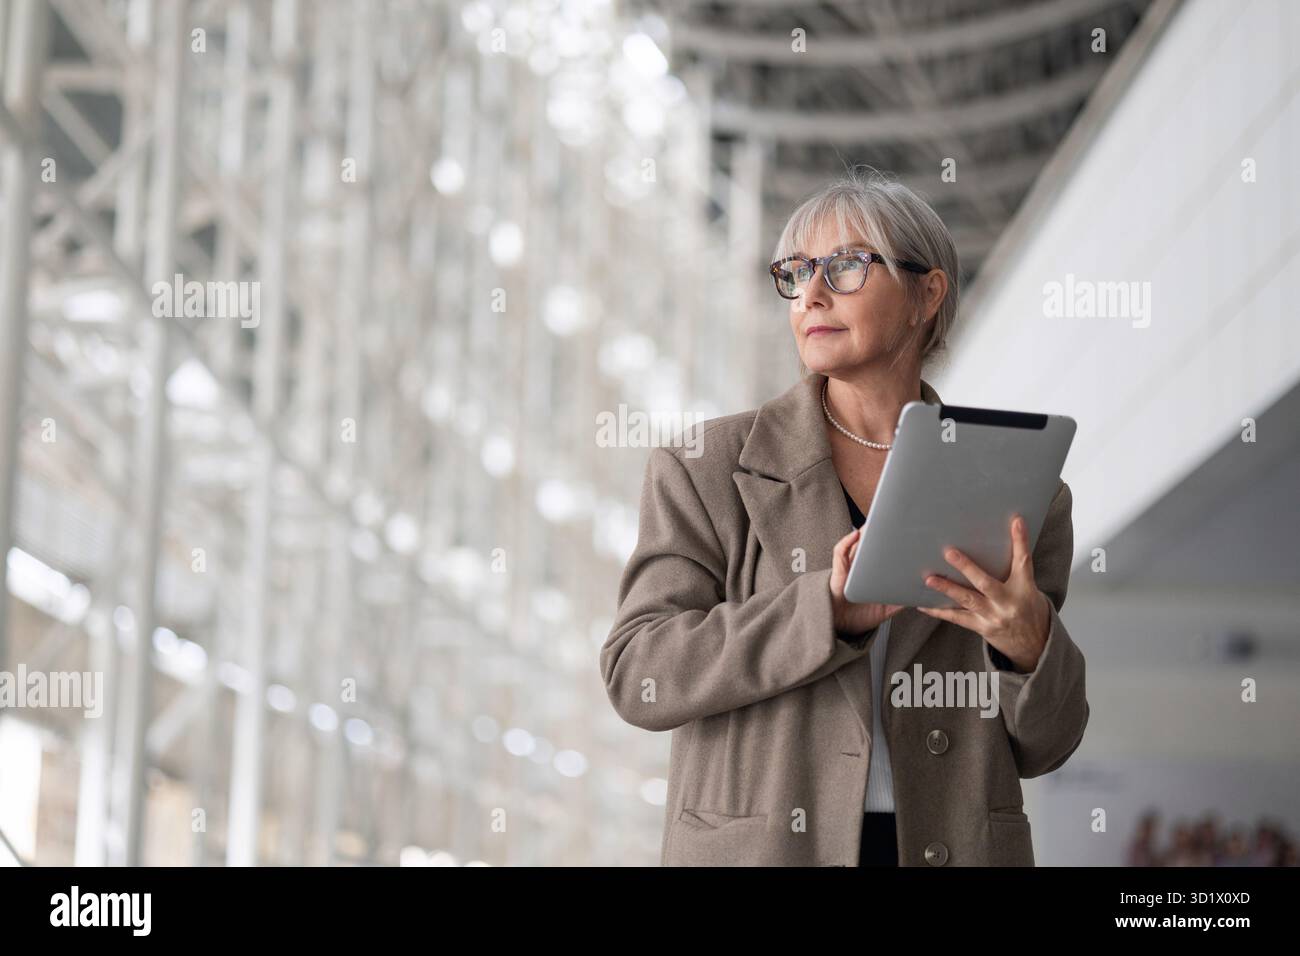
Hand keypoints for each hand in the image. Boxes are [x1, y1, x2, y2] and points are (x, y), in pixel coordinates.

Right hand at [829, 527, 904, 636]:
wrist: (840, 627)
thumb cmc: (859, 616)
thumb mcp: (885, 610)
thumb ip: (898, 602)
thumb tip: (920, 598)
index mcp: (873, 574)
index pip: (884, 553)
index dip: (894, 542)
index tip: (909, 534)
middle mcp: (861, 566)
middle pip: (872, 544)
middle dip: (882, 531)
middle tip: (896, 520)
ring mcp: (849, 567)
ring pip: (857, 543)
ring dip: (866, 530)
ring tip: (877, 520)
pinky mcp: (839, 570)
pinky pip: (841, 552)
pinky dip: (847, 541)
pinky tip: (856, 535)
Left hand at [915, 514, 1051, 673]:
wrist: (1035, 645)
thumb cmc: (1029, 610)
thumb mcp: (1029, 589)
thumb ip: (1016, 570)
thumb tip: (1006, 538)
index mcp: (1024, 589)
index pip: (1023, 562)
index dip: (1020, 541)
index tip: (1016, 521)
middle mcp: (1008, 603)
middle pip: (986, 583)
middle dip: (967, 567)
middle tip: (949, 552)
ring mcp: (993, 617)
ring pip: (967, 600)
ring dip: (947, 588)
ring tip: (929, 579)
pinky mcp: (981, 627)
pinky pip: (956, 618)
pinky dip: (938, 611)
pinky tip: (922, 604)